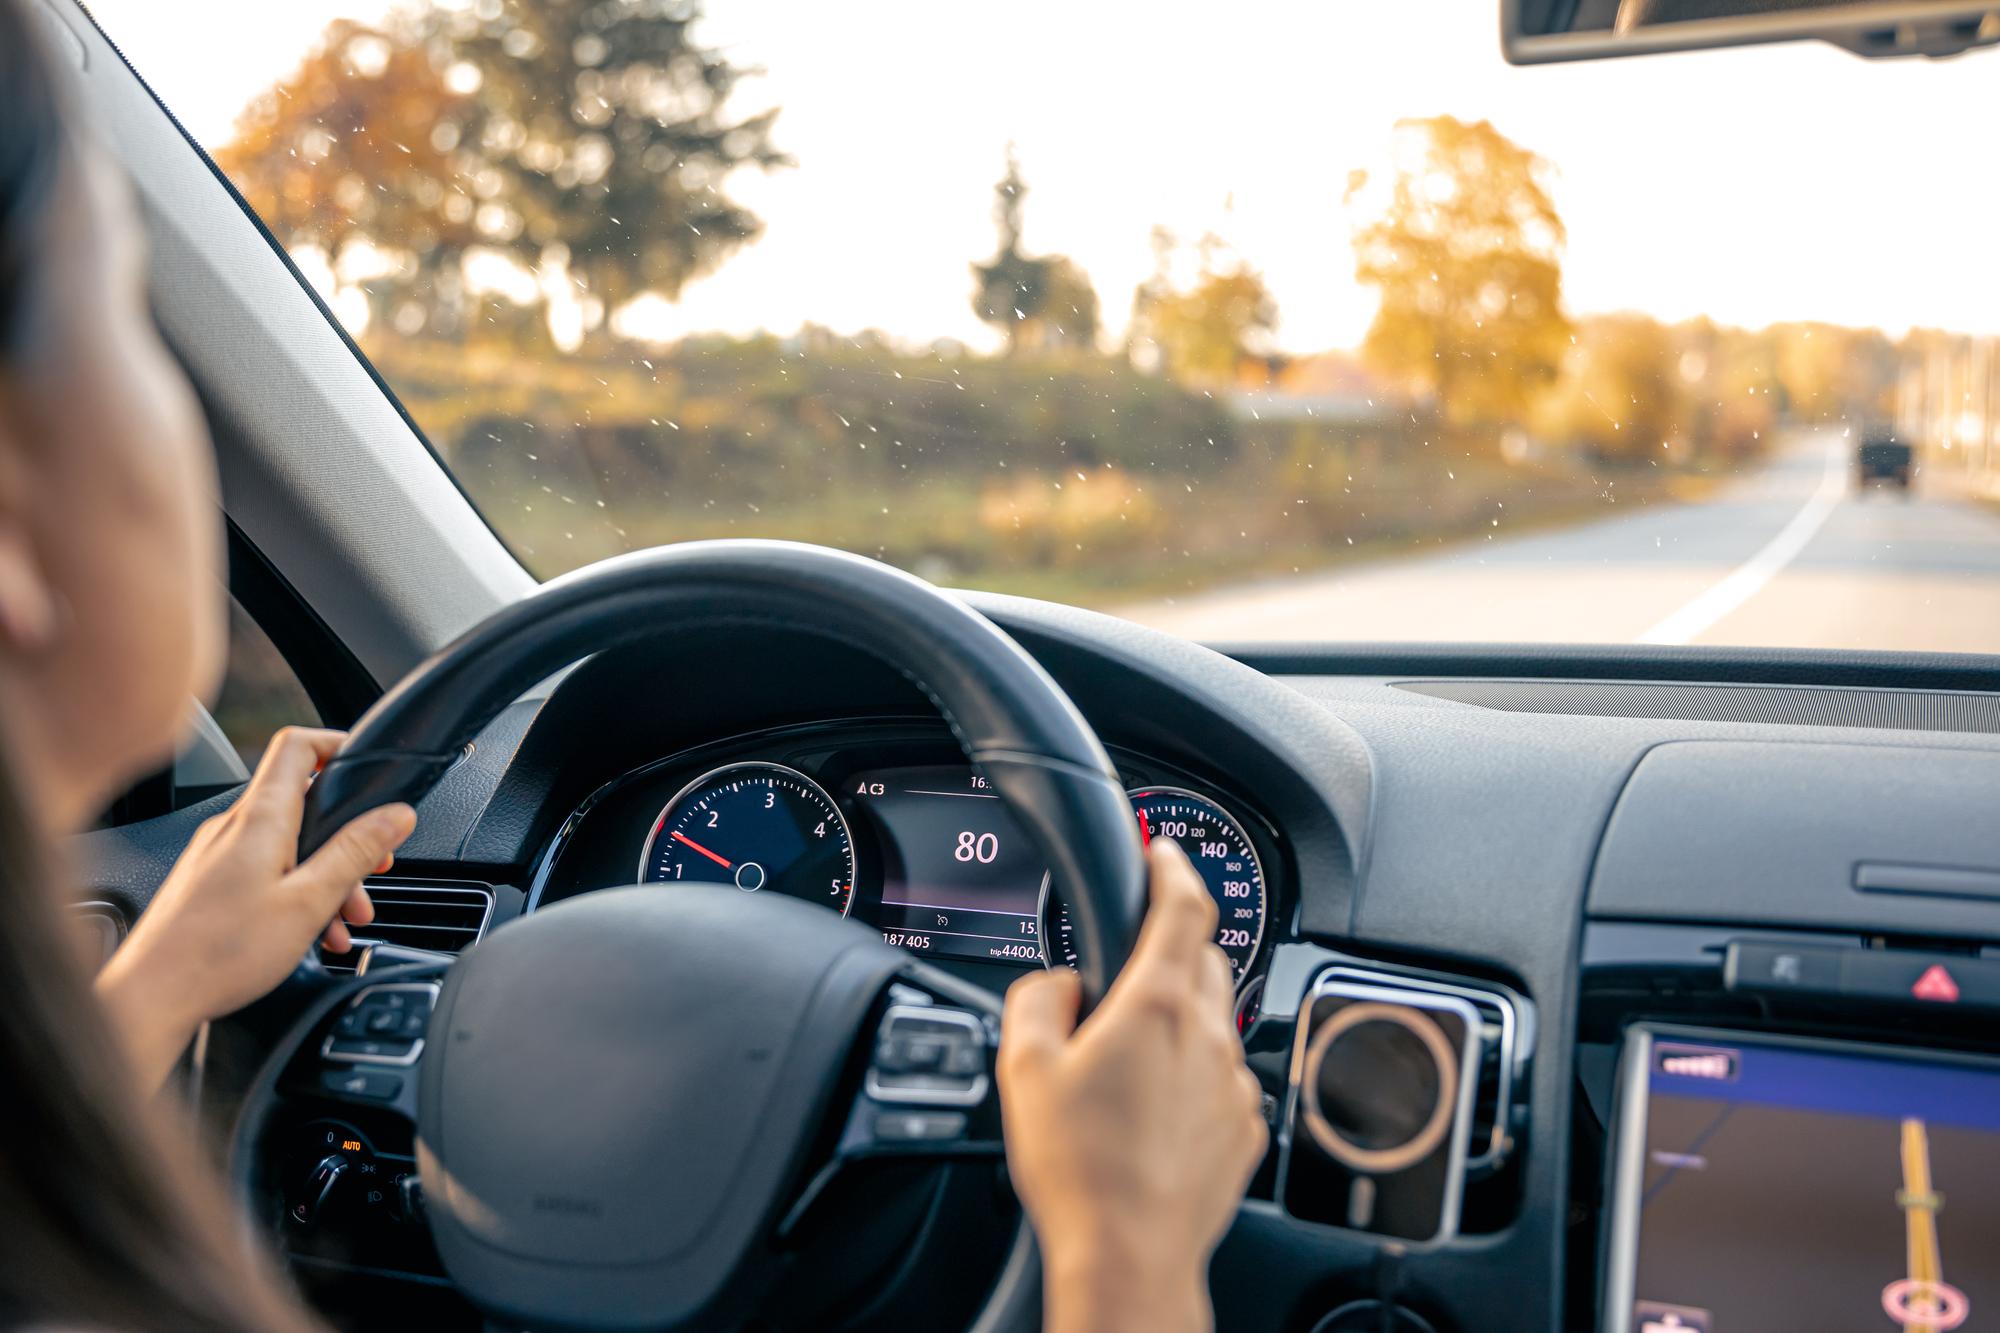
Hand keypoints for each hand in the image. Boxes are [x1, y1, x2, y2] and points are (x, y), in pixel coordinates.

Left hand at [95, 727, 415, 1089]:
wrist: (152, 996)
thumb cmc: (219, 953)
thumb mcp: (308, 901)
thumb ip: (354, 852)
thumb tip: (395, 816)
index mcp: (259, 818)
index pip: (299, 746)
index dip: (338, 745)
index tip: (369, 772)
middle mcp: (233, 827)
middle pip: (303, 803)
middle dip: (347, 836)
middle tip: (373, 869)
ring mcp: (218, 854)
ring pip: (287, 844)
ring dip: (326, 875)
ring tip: (344, 919)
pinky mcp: (210, 882)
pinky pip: (265, 870)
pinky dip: (296, 891)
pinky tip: (310, 931)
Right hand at [998, 838, 1267, 1332]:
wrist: (1129, 1255)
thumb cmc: (1079, 1170)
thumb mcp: (1022, 1067)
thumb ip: (1036, 998)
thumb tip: (1057, 982)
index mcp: (1155, 1006)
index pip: (1184, 906)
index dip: (1174, 866)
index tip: (1166, 852)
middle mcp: (1207, 1036)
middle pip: (1204, 959)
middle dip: (1173, 947)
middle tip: (1129, 968)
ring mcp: (1233, 1084)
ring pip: (1215, 1020)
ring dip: (1181, 1018)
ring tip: (1130, 1059)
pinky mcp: (1246, 1128)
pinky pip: (1223, 1078)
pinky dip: (1194, 1075)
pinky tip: (1153, 1110)